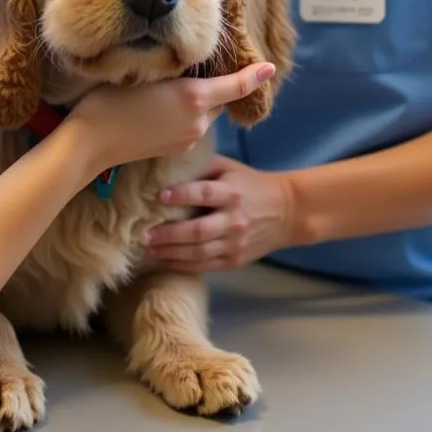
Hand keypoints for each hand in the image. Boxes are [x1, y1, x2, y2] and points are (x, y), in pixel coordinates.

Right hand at [69, 63, 275, 175]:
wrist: (91, 145)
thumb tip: (186, 67)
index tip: (270, 67)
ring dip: (194, 102)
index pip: (235, 86)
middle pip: (217, 98)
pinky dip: (183, 117)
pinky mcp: (177, 150)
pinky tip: (157, 110)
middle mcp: (198, 121)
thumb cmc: (110, 102)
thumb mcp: (144, 77)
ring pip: (203, 114)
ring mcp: (188, 139)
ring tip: (166, 90)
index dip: (255, 76)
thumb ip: (173, 74)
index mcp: (193, 98)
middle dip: (212, 86)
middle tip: (191, 69)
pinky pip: (190, 128)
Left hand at [146, 154, 297, 272]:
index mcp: (232, 193)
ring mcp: (235, 243)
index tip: (159, 196)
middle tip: (145, 234)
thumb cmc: (250, 184)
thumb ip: (203, 167)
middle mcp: (234, 220)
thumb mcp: (230, 168)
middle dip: (169, 234)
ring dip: (171, 252)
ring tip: (149, 249)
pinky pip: (205, 266)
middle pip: (198, 230)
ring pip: (199, 252)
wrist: (287, 212)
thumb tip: (168, 165)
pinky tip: (165, 260)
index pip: (204, 194)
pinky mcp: (235, 261)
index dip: (182, 195)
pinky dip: (183, 265)